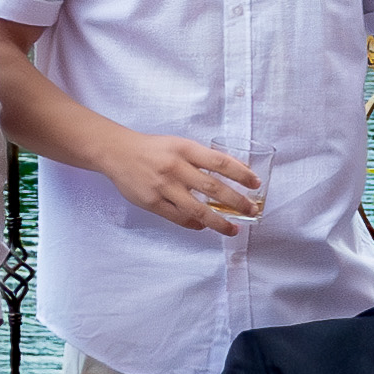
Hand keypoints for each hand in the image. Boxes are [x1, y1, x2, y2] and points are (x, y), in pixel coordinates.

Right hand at [95, 123, 264, 236]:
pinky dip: (194, 223)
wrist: (117, 152)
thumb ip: (202, 158)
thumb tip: (233, 173)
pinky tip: (204, 226)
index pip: (220, 162)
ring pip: (197, 208)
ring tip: (233, 229)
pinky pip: (178, 217)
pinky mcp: (152, 202)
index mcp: (185, 149)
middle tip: (251, 209)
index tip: (255, 183)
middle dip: (236, 201)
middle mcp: (176, 167)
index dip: (241, 173)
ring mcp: (163, 186)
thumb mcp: (180, 144)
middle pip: (213, 187)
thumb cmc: (154, 149)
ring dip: (219, 221)